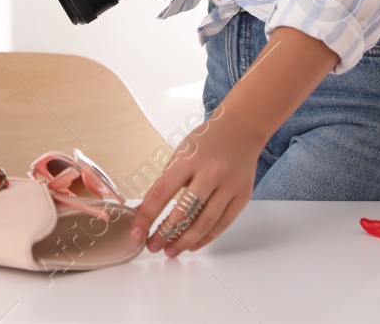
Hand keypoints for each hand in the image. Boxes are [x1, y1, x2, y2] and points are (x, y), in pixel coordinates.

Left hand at [129, 104, 263, 257]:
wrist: (241, 129)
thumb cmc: (207, 141)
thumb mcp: (179, 154)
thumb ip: (161, 183)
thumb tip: (142, 210)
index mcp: (189, 160)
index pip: (162, 193)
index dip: (147, 216)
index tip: (136, 233)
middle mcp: (210, 173)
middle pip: (184, 211)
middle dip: (165, 233)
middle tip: (152, 246)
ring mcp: (229, 185)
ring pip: (205, 222)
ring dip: (185, 241)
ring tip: (170, 251)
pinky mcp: (243, 195)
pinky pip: (223, 223)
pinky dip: (206, 237)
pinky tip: (193, 244)